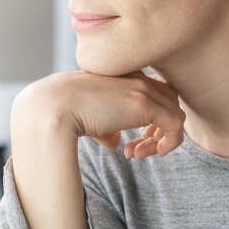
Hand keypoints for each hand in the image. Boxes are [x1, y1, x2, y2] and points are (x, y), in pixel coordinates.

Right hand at [13, 70, 186, 158]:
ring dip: (160, 139)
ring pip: (175, 114)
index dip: (149, 118)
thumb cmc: (62, 111)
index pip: (153, 91)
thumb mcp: (87, 117)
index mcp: (122, 74)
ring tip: (136, 154)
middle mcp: (136, 77)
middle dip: (158, 128)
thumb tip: (115, 142)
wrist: (52, 107)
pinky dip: (167, 144)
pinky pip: (175, 126)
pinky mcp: (145, 106)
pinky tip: (142, 154)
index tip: (132, 140)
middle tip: (137, 148)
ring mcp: (142, 89)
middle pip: (168, 101)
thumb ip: (106, 127)